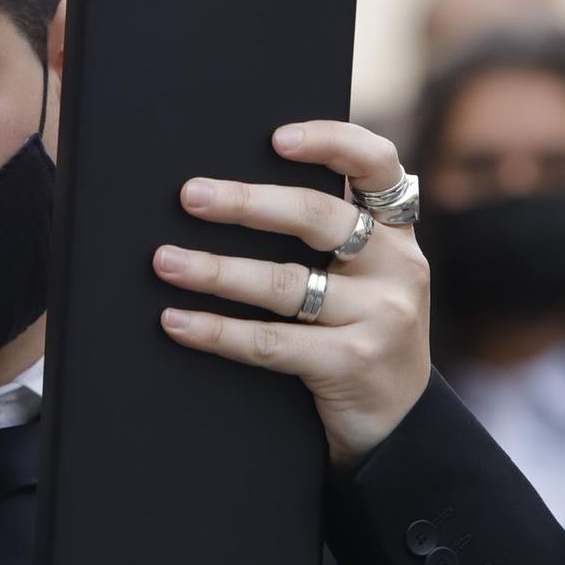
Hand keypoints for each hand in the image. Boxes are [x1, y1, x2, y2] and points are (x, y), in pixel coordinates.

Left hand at [154, 120, 430, 469]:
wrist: (398, 426)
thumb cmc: (359, 335)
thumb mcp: (365, 278)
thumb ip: (329, 237)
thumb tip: (227, 193)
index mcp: (396, 233)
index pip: (376, 165)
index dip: (329, 142)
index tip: (275, 138)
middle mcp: (397, 266)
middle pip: (317, 217)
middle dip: (246, 204)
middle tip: (190, 196)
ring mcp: (381, 316)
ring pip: (285, 282)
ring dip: (215, 270)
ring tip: (165, 261)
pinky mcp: (354, 363)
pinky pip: (272, 341)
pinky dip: (218, 331)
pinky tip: (177, 321)